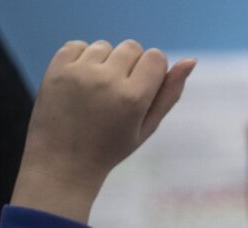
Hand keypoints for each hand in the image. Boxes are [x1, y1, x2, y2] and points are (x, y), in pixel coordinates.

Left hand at [11, 39, 195, 222]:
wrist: (63, 163)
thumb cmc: (111, 148)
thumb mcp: (147, 127)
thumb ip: (170, 94)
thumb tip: (191, 60)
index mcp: (134, 98)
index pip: (156, 57)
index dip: (152, 72)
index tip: (141, 91)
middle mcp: (107, 80)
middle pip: (132, 47)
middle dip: (130, 65)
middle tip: (117, 94)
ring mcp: (79, 73)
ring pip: (105, 46)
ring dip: (106, 62)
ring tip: (97, 91)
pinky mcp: (57, 69)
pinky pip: (78, 45)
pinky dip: (82, 59)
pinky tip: (80, 82)